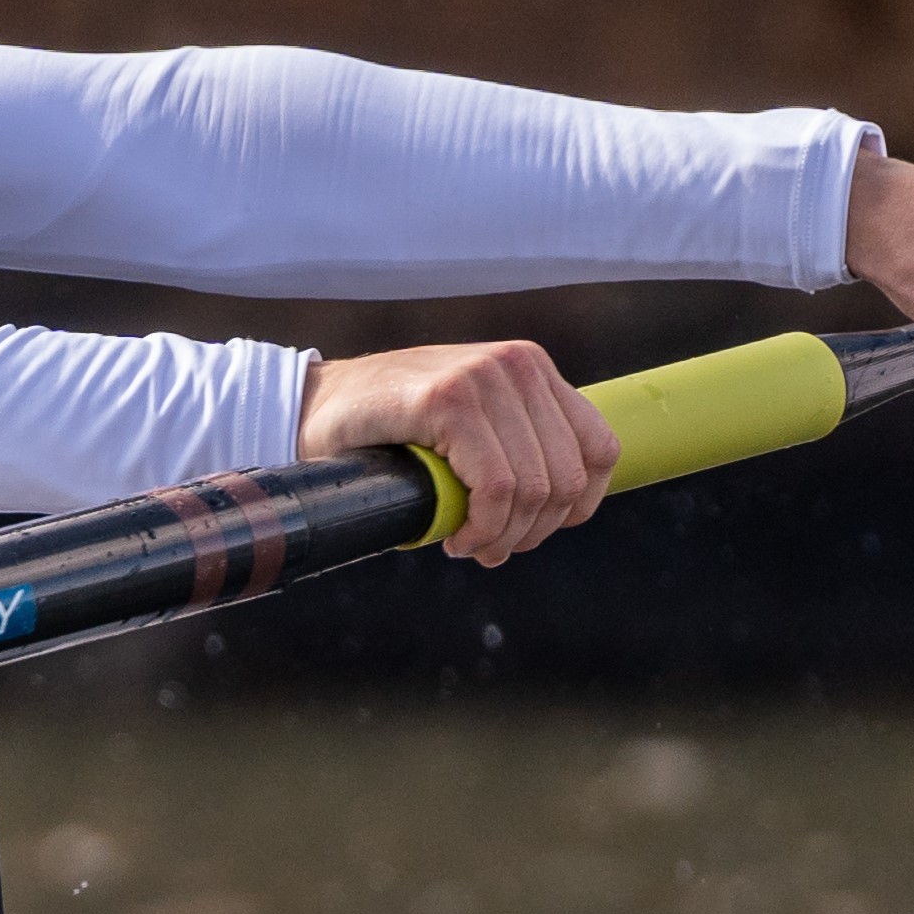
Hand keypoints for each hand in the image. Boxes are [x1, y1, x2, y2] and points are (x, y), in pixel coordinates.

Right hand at [301, 338, 617, 563]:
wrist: (313, 408)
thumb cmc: (392, 430)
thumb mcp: (471, 426)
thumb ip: (516, 445)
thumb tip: (566, 508)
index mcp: (531, 369)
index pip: (600, 450)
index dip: (577, 508)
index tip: (533, 530)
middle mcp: (517, 365)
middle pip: (568, 480)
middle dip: (532, 532)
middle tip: (489, 548)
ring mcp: (484, 377)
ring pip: (535, 490)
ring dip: (502, 536)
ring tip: (468, 543)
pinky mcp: (450, 399)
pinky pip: (496, 486)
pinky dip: (482, 527)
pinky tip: (455, 536)